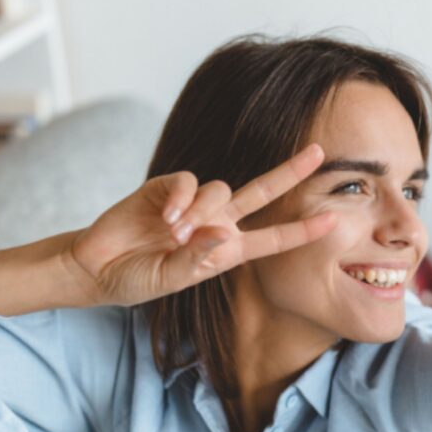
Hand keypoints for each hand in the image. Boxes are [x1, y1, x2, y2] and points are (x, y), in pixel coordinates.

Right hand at [65, 144, 336, 306]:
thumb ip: (197, 259)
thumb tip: (222, 232)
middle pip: (262, 191)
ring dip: (200, 211)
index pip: (273, 239)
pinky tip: (164, 217)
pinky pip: (186, 182)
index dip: (302, 230)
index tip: (333, 221)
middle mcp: (216, 222)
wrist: (97, 267)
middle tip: (319, 152)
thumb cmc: (138, 278)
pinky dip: (179, 197)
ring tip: (172, 234)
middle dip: (290, 171)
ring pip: (219, 190)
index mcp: (227, 249)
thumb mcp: (171, 279)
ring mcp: (193, 203)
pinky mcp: (166, 187)